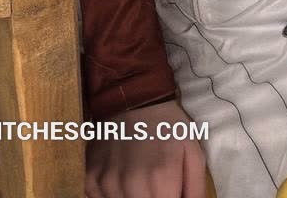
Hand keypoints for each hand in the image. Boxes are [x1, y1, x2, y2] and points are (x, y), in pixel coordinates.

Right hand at [85, 100, 205, 197]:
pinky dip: (112, 195)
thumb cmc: (167, 126)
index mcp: (160, 178)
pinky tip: (121, 180)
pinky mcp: (90, 178)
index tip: (169, 193)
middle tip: (156, 187)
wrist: (134, 98)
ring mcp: (107, 182)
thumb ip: (195, 191)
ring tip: (140, 182)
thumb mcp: (192, 152)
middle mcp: (131, 184)